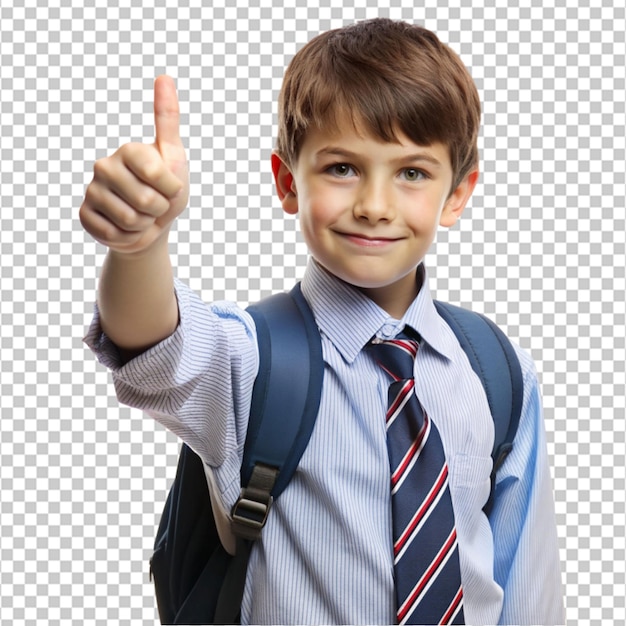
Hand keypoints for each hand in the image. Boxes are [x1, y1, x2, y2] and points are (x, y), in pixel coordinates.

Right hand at [79, 75, 188, 253]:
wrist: (151, 225)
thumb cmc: (166, 191)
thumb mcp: (175, 157)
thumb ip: (168, 120)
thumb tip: (165, 76)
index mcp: (129, 150)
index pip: (158, 173)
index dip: (172, 189)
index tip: (170, 186)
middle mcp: (105, 166)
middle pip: (146, 200)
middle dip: (159, 210)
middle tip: (154, 205)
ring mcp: (92, 191)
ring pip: (130, 219)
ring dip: (144, 224)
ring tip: (141, 215)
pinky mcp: (85, 215)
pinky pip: (114, 234)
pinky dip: (128, 237)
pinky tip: (125, 227)